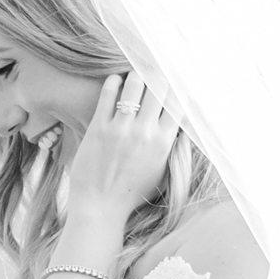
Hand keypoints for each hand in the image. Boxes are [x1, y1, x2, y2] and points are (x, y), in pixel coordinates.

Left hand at [54, 70, 178, 256]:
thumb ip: (172, 148)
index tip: (178, 79)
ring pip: (135, 83)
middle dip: (160, 75)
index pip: (179, 102)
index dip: (180, 87)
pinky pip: (109, 93)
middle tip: (157, 70)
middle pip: (160, 87)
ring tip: (136, 77)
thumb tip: (181, 124)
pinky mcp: (99, 127)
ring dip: (137, 76)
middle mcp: (144, 132)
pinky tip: (116, 82)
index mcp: (163, 143)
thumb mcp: (162, 173)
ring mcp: (121, 129)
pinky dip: (114, 82)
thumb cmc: (132, 194)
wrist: (100, 208)